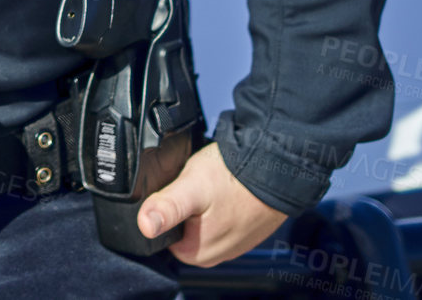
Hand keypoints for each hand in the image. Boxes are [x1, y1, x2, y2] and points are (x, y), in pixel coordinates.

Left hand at [137, 141, 288, 266]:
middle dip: (183, 202)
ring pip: (201, 218)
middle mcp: (216, 253)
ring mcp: (233, 240)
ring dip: (201, 199)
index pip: (162, 235)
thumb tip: (144, 226)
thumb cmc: (236, 178)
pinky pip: (220, 213)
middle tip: (194, 182)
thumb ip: (167, 207)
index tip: (174, 190)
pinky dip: (218, 197)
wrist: (276, 167)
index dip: (163, 209)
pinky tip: (222, 183)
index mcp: (198, 253)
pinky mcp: (244, 226)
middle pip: (182, 226)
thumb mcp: (192, 187)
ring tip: (210, 181)